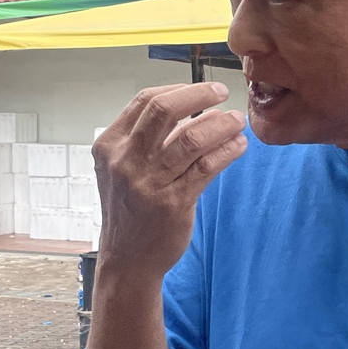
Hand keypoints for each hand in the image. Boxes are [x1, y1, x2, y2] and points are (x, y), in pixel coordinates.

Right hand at [93, 82, 246, 277]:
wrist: (127, 259)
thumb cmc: (130, 208)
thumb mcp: (122, 168)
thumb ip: (148, 138)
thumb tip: (197, 107)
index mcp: (109, 146)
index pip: (144, 101)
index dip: (177, 90)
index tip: (200, 89)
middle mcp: (125, 161)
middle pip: (164, 110)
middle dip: (198, 95)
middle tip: (221, 92)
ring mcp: (148, 182)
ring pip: (191, 138)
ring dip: (221, 124)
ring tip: (237, 121)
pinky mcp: (172, 203)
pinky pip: (206, 166)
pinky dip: (227, 150)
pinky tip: (238, 145)